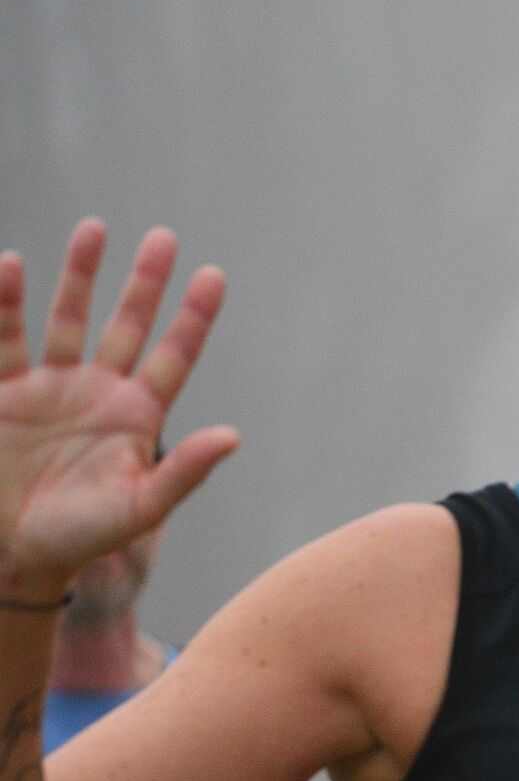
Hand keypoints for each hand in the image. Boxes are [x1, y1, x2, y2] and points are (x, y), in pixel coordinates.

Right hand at [0, 223, 239, 590]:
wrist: (15, 552)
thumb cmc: (84, 537)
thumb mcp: (141, 507)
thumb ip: (184, 471)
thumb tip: (233, 436)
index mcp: (138, 416)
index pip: (174, 355)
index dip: (194, 317)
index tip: (214, 274)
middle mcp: (98, 392)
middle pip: (128, 324)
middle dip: (145, 281)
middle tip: (164, 236)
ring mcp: (50, 388)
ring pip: (68, 319)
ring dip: (80, 274)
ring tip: (95, 227)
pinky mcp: (5, 393)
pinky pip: (5, 339)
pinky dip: (7, 304)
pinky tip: (12, 265)